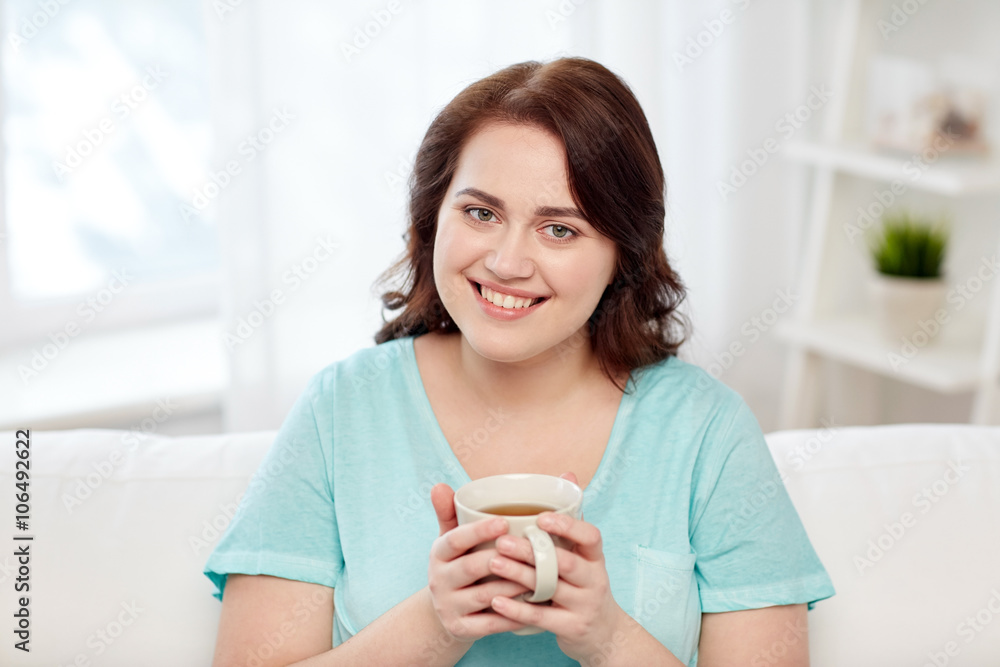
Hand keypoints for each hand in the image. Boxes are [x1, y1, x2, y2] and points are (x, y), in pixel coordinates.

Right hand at [427, 482, 530, 641]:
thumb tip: (440, 484)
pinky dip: (514, 616)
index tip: (504, 522)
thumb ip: (451, 511)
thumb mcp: (451, 540)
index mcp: (439, 553)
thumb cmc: (459, 564)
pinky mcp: (460, 629)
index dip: (478, 531)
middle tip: (532, 551)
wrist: (447, 612)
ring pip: (486, 596)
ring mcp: (449, 606)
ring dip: (514, 586)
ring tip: (541, 576)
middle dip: (503, 560)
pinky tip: (535, 607)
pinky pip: (491, 624)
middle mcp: (438, 580)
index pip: (454, 539)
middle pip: (472, 568)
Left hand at [486, 472, 630, 662]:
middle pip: (564, 563)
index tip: (541, 517)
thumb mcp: (585, 555)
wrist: (603, 633)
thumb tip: (566, 473)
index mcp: (596, 558)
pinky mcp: (571, 628)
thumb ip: (572, 519)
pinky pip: (542, 618)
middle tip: (502, 541)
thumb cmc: (584, 584)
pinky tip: (496, 601)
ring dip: (519, 575)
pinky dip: (517, 610)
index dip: (569, 526)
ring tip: (493, 563)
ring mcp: (584, 605)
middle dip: (532, 552)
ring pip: (550, 588)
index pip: (591, 537)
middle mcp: (594, 580)